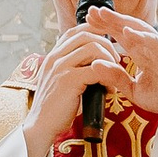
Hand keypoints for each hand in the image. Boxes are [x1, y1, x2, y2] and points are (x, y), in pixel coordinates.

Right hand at [23, 20, 128, 156]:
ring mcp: (60, 67)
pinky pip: (96, 68)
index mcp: (53, 55)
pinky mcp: (68, 80)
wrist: (41, 126)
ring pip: (93, 47)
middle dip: (107, 43)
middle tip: (116, 60)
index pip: (75, 31)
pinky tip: (109, 88)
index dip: (95, 30)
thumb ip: (75, 69)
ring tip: (113, 73)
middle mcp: (55, 56)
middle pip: (86, 35)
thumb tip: (100, 65)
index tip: (110, 41)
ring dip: (109, 59)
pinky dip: (108, 75)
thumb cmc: (56, 107)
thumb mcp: (63, 81)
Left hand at [91, 12, 157, 122]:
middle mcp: (148, 47)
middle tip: (91, 11)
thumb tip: (94, 65)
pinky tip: (128, 31)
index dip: (105, 26)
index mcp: (140, 53)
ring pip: (139, 30)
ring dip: (122, 21)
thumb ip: (115, 77)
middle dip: (109, 18)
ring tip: (105, 14)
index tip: (87, 19)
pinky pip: (155, 42)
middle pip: (127, 27)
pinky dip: (142, 36)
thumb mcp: (132, 89)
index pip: (120, 35)